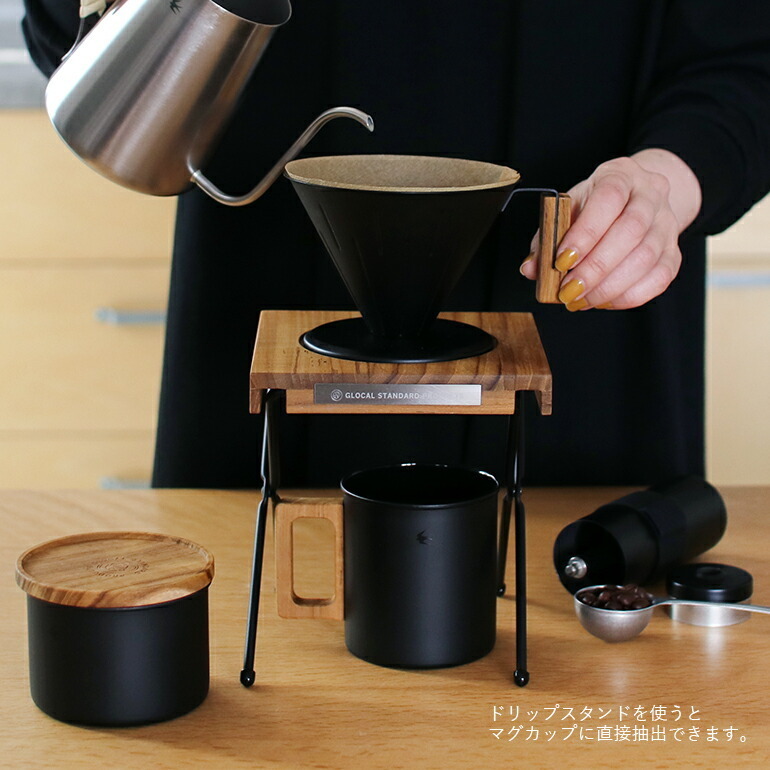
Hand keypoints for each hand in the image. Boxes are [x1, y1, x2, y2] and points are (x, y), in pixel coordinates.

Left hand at [520, 149, 701, 309]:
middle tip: (568, 291)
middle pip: (631, 231)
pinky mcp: (674, 252)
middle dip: (596, 267)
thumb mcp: (568, 209)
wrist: (637, 200)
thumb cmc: (595, 206)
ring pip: (646, 257)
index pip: (608, 198)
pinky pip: (659, 278)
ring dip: (609, 286)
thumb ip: (547, 237)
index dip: (585, 232)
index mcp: (620, 175)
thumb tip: (531, 268)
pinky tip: (603, 301)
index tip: (561, 261)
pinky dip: (628, 296)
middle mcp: (650, 195)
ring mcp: (667, 223)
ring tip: (580, 300)